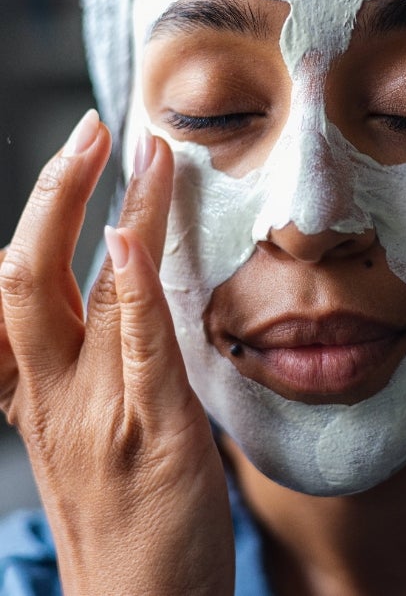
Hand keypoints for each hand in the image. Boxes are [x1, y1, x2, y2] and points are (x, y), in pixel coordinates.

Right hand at [0, 110, 232, 595]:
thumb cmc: (129, 519)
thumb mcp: (91, 437)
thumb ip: (97, 366)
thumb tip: (124, 291)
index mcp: (37, 393)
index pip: (11, 290)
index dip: (33, 218)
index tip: (67, 158)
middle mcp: (52, 394)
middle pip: (24, 273)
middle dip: (52, 192)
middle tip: (90, 128)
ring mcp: (96, 410)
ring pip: (76, 292)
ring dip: (105, 209)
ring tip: (137, 149)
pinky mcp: (151, 430)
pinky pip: (131, 346)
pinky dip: (124, 285)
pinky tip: (125, 236)